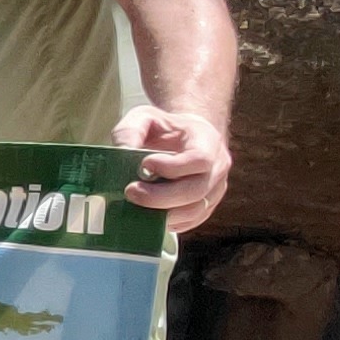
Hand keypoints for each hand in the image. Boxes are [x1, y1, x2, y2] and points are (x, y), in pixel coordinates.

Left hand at [112, 105, 230, 235]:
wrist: (186, 137)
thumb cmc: (165, 127)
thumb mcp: (145, 117)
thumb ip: (131, 130)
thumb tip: (122, 151)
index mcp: (208, 142)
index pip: (199, 159)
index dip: (173, 167)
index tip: (145, 165)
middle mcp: (218, 168)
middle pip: (196, 190)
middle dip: (161, 197)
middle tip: (131, 192)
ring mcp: (215, 190)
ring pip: (195, 211)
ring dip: (162, 213)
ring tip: (134, 206)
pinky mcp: (206, 207)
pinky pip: (189, 222)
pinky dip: (167, 222)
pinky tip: (145, 216)